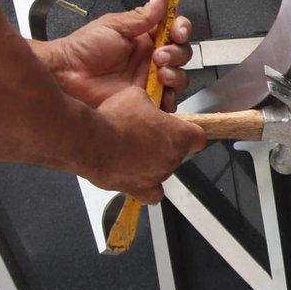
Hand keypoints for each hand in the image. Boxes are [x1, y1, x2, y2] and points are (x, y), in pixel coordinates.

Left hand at [46, 0, 193, 109]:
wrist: (66, 76)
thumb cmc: (84, 48)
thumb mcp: (114, 25)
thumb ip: (143, 15)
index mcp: (145, 37)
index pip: (175, 30)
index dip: (181, 29)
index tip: (177, 31)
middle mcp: (150, 58)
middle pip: (182, 54)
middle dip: (177, 53)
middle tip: (158, 56)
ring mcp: (149, 80)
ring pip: (180, 77)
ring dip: (176, 74)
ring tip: (160, 74)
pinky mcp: (146, 101)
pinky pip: (168, 101)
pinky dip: (170, 98)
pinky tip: (162, 94)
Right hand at [83, 86, 206, 203]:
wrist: (92, 141)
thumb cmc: (115, 119)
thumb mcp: (136, 95)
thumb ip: (149, 104)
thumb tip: (145, 105)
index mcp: (180, 134)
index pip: (198, 137)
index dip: (189, 132)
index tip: (181, 129)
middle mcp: (174, 157)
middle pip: (178, 152)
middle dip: (165, 143)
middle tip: (145, 134)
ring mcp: (159, 175)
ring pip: (163, 168)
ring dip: (152, 160)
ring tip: (131, 149)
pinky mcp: (141, 189)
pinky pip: (152, 193)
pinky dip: (147, 187)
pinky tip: (137, 176)